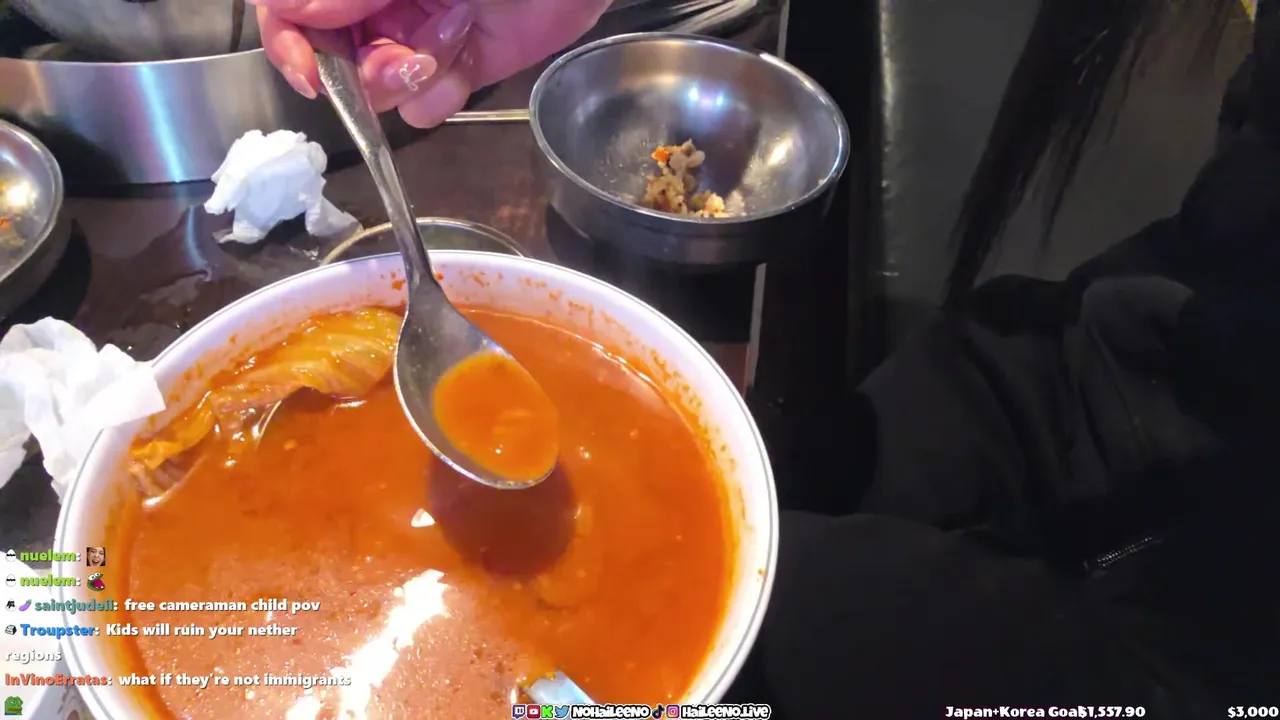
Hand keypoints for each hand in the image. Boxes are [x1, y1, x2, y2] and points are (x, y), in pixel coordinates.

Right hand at [252, 0, 610, 127]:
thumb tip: (293, 9)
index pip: (288, 9)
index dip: (287, 42)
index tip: (309, 74)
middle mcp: (378, 2)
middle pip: (329, 56)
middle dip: (360, 70)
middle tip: (405, 61)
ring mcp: (417, 34)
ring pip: (376, 88)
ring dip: (406, 78)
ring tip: (450, 39)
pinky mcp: (460, 66)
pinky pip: (425, 106)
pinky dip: (442, 93)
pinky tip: (467, 55)